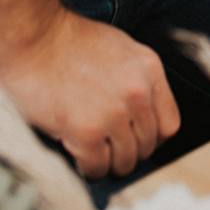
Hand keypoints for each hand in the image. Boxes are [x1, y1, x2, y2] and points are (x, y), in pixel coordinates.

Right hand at [1, 5, 179, 178]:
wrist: (39, 40)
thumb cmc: (74, 43)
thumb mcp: (123, 50)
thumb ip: (139, 80)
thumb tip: (143, 115)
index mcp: (150, 70)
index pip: (169, 124)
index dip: (153, 138)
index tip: (137, 140)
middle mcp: (138, 93)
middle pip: (147, 145)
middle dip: (128, 151)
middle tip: (111, 150)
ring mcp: (114, 114)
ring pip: (125, 161)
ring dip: (110, 163)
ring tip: (96, 154)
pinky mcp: (87, 132)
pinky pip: (97, 167)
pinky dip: (89, 168)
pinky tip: (80, 157)